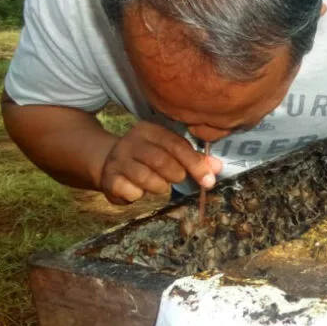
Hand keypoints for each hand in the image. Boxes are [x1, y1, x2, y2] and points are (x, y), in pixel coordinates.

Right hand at [99, 121, 222, 204]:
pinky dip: (139, 195)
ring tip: (159, 185)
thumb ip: (194, 159)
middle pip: (160, 160)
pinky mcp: (109, 178)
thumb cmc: (149, 159)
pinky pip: (130, 191)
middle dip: (176, 174)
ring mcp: (117, 160)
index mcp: (150, 131)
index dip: (195, 164)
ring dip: (159, 186)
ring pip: (145, 177)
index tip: (209, 181)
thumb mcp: (171, 154)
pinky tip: (138, 190)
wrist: (110, 164)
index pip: (176, 145)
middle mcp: (131, 141)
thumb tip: (217, 167)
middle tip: (177, 179)